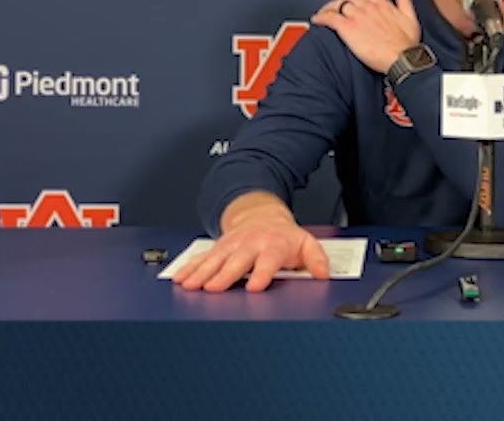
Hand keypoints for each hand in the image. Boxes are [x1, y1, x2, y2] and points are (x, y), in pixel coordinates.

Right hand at [170, 192, 329, 292]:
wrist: (261, 215)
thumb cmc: (284, 236)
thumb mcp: (306, 243)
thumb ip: (315, 259)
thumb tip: (323, 273)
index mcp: (273, 245)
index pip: (268, 260)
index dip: (261, 273)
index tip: (254, 286)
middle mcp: (249, 244)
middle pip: (236, 261)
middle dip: (224, 274)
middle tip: (214, 288)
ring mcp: (231, 246)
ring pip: (215, 259)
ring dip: (202, 273)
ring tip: (191, 286)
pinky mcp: (218, 249)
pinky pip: (202, 258)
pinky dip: (190, 268)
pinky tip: (180, 279)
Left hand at [311, 0, 420, 73]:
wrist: (402, 59)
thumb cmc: (407, 45)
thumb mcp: (411, 18)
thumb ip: (405, 0)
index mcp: (383, 5)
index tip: (355, 1)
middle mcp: (368, 8)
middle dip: (342, 2)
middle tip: (337, 9)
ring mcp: (357, 17)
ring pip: (338, 5)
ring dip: (330, 8)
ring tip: (325, 14)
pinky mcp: (348, 28)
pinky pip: (330, 18)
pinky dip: (321, 17)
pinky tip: (317, 20)